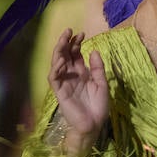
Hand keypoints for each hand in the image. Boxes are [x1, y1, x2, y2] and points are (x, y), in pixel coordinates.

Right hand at [48, 28, 108, 156]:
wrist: (94, 125)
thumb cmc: (99, 107)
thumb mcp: (102, 84)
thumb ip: (97, 68)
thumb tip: (93, 50)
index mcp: (81, 73)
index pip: (75, 54)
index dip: (76, 43)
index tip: (81, 33)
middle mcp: (71, 76)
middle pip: (65, 55)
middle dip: (66, 42)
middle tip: (69, 31)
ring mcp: (64, 83)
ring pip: (57, 64)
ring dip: (59, 51)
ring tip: (63, 40)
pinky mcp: (59, 92)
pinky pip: (54, 78)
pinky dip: (56, 68)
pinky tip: (61, 60)